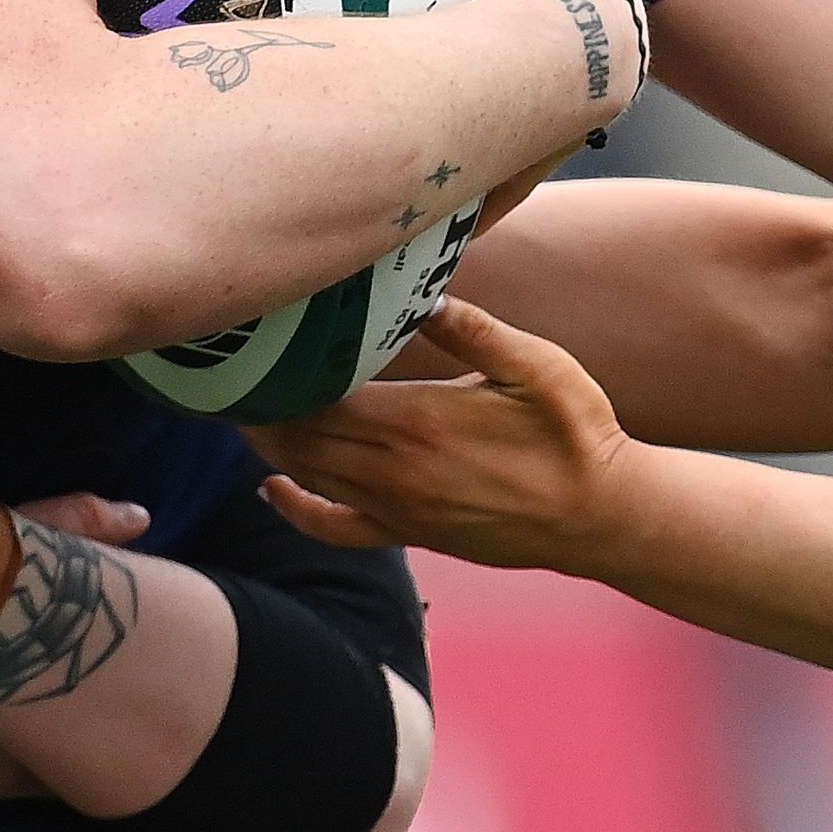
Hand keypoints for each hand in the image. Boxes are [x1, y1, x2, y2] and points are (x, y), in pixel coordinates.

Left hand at [253, 296, 636, 568]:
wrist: (603, 515)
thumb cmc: (578, 433)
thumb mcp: (536, 366)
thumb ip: (474, 330)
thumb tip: (422, 296)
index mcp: (417, 420)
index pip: (319, 396)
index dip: (278, 374)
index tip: (252, 344)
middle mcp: (394, 470)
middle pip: (299, 436)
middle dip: (260, 406)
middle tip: (229, 372)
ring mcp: (398, 509)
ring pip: (308, 475)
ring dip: (270, 445)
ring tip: (241, 410)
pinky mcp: (410, 535)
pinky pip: (335, 528)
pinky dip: (296, 509)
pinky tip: (272, 490)